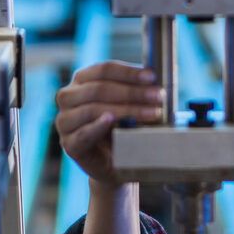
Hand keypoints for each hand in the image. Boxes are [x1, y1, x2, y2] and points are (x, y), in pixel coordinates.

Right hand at [54, 61, 165, 185]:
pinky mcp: (69, 143)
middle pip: (99, 88)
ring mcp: (65, 120)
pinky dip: (97, 126)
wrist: (117, 164)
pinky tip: (111, 121)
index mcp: (82, 81)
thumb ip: (141, 89)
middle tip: (158, 97)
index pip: (104, 70)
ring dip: (125, 109)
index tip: (152, 77)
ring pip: (92, 108)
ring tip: (151, 113)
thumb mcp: (131, 105)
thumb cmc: (123, 129)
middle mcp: (69, 97)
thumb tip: (168, 71)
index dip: (129, 72)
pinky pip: (82, 133)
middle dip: (132, 92)